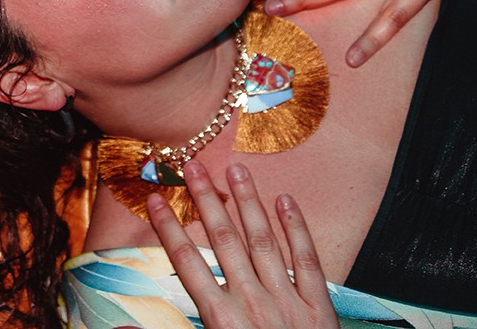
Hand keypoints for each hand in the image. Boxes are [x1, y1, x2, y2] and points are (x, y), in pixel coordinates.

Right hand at [147, 162, 335, 328]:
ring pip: (262, 242)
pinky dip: (297, 229)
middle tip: (193, 163)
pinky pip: (307, 261)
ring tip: (235, 167)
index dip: (169, 227)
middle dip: (206, 200)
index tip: (157, 197)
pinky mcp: (319, 309)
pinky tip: (286, 200)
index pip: (186, 263)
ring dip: (247, 202)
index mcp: (219, 319)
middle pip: (223, 241)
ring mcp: (287, 303)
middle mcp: (251, 303)